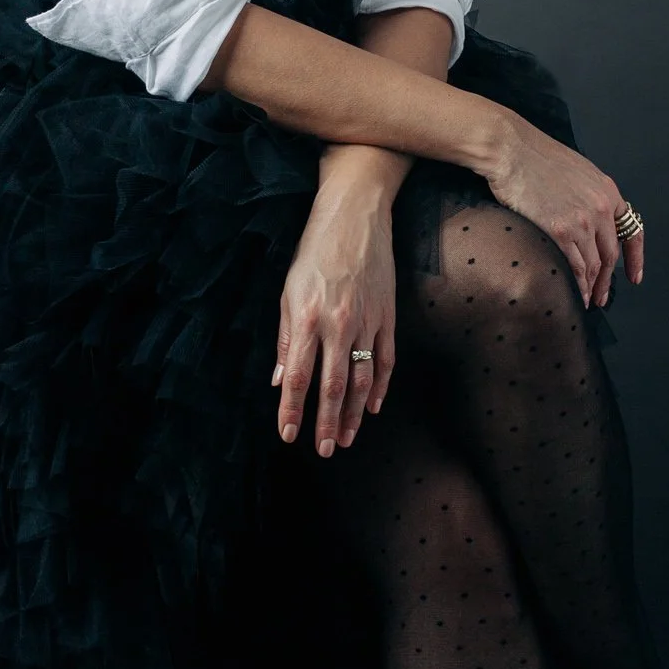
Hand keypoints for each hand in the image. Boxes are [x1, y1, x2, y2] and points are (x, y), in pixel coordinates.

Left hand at [273, 169, 397, 455]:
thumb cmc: (314, 251)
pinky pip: (385, 360)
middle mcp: (338, 325)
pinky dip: (379, 387)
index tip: (289, 435)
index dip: (293, 410)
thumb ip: (285, 337)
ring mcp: (367, 322)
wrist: (355, 217)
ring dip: (352, 414)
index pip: (298, 376)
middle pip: (332, 386)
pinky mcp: (387, 317)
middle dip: (326, 423)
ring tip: (346, 439)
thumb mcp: (288, 291)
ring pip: (362, 380)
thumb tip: (280, 378)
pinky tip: (372, 408)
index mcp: (307, 318)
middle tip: (324, 451)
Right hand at [483, 113, 644, 309]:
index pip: (632, 231)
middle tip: (602, 296)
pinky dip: (577, 285)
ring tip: (588, 300)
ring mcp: (582, 221)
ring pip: (594, 264)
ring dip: (593, 286)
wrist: (511, 150)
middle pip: (611, 254)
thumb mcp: (578, 171)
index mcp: (608, 191)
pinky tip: (574, 293)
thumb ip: (590, 196)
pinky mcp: (560, 231)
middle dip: (607, 280)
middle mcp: (600, 208)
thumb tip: (590, 220)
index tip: (634, 277)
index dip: (636, 258)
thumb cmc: (536, 157)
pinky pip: (575, 266)